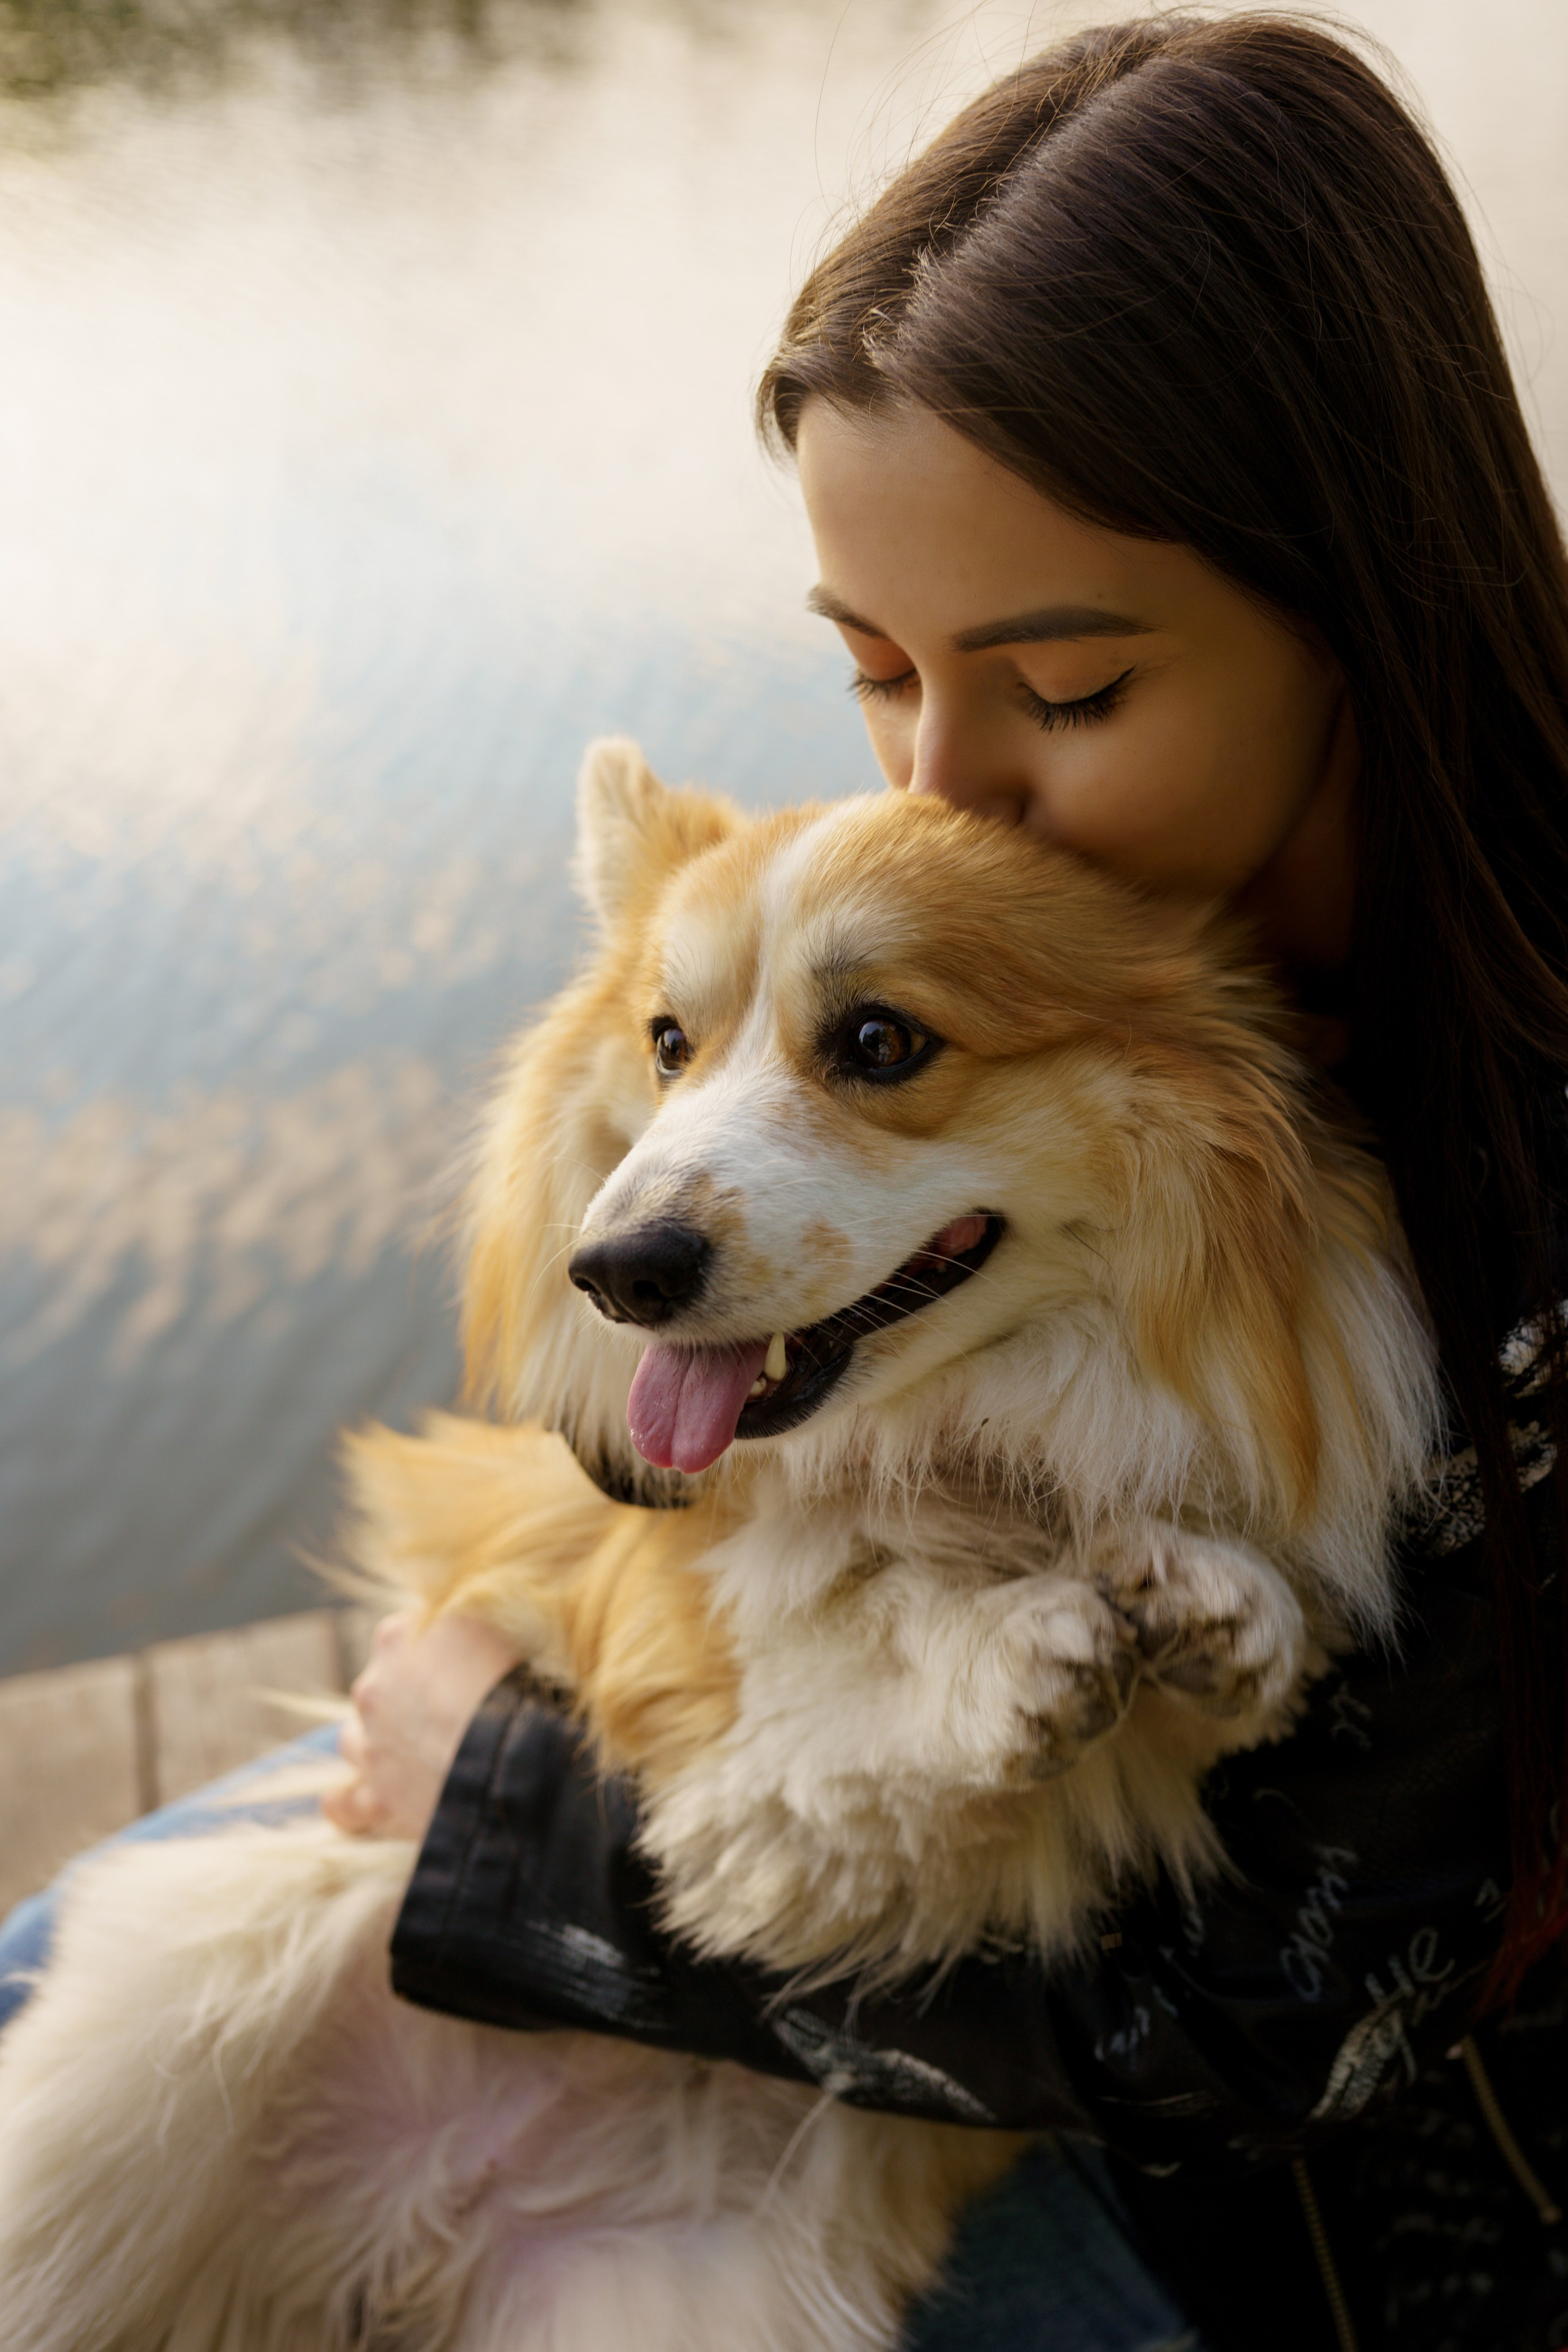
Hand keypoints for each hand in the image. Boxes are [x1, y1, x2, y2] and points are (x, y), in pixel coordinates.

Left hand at [322, 1607, 521, 1842]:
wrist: (507, 1755)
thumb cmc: (509, 1680)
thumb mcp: (495, 1620)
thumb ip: (469, 1615)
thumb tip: (465, 1613)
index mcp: (397, 1635)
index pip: (409, 1627)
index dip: (438, 1642)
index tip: (465, 1654)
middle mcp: (373, 1687)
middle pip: (380, 1681)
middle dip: (406, 1691)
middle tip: (449, 1704)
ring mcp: (371, 1744)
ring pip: (355, 1737)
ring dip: (374, 1738)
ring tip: (406, 1747)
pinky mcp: (380, 1798)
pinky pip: (349, 1802)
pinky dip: (344, 1803)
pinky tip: (339, 1801)